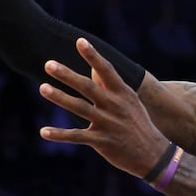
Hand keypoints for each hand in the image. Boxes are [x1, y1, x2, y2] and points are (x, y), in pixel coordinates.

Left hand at [39, 38, 172, 178]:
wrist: (153, 154)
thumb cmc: (138, 124)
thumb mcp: (129, 102)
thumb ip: (110, 85)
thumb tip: (93, 67)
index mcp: (122, 93)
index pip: (106, 70)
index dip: (93, 55)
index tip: (79, 41)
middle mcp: (114, 105)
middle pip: (88, 87)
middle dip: (67, 75)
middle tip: (49, 64)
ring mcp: (108, 123)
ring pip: (79, 108)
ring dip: (60, 97)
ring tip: (43, 88)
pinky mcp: (102, 141)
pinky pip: (77, 136)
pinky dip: (59, 134)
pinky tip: (43, 132)